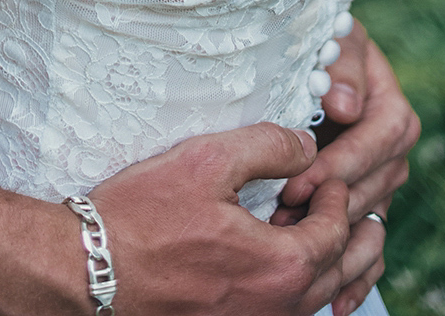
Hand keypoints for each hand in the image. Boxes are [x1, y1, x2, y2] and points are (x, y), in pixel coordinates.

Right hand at [89, 123, 378, 315]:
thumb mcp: (205, 161)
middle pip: (339, 275)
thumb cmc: (143, 216)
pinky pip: (286, 312)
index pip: (336, 233)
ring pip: (317, 300)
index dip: (338, 197)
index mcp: (280, 267)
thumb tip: (305, 145)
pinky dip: (301, 289)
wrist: (93, 269)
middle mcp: (276, 308)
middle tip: (348, 205)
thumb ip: (266, 146)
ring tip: (321, 232)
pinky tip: (282, 263)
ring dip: (330, 266)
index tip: (327, 174)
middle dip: (352, 237)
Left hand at [274, 23, 415, 313]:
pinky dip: (354, 274)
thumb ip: (342, 65)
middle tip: (284, 220)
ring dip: (333, 237)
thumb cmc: (315, 40)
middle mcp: (392, 148)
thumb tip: (346, 105)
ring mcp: (379, 180)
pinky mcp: (363, 203)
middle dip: (330, 205)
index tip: (298, 181)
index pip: (379, 139)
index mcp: (391, 106)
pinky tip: (336, 301)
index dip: (340, 163)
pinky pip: (367, 244)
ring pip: (368, 216)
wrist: (303, 60)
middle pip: (373, 184)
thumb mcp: (332, 38)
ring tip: (290, 247)